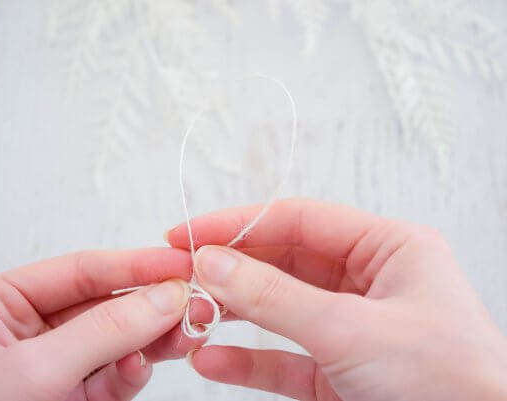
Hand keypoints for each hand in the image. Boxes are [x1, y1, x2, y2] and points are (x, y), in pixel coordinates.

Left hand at [0, 248, 207, 400]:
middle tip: (193, 302)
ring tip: (184, 334)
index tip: (178, 263)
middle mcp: (29, 331)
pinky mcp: (72, 399)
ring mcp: (54, 367)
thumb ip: (102, 331)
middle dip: (150, 305)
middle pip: (105, 305)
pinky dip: (133, 373)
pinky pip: (114, 377)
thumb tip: (162, 298)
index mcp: (1, 304)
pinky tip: (139, 369)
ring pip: (118, 340)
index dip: (134, 264)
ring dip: (152, 338)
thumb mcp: (31, 371)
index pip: (81, 271)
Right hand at [167, 199, 506, 400]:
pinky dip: (246, 360)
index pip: (298, 220)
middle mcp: (367, 282)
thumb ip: (276, 297)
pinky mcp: (337, 371)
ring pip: (277, 309)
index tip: (188, 233)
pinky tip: (212, 360)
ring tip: (192, 316)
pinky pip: (282, 358)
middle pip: (282, 262)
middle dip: (231, 270)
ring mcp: (349, 327)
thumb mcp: (353, 330)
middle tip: (181, 275)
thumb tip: (213, 262)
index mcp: (387, 249)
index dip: (238, 224)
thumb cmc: (450, 384)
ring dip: (233, 313)